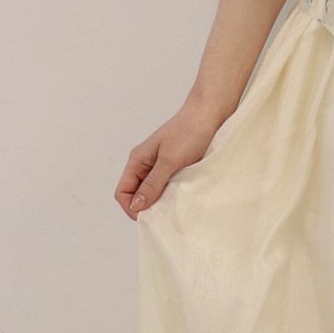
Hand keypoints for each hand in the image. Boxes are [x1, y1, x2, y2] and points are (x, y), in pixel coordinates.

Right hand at [115, 103, 227, 219]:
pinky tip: (182, 199)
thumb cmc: (189, 132)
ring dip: (160, 202)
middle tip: (164, 216)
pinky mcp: (176, 168)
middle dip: (146, 208)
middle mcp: (146, 165)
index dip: (131, 208)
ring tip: (174, 208)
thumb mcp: (169, 160)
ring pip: (152, 192)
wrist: (210, 114)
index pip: (122, 192)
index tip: (149, 218)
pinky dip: (172, 196)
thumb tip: (136, 205)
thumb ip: (152, 183)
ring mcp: (160, 167)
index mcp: (137, 161)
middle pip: (136, 195)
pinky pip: (167, 187)